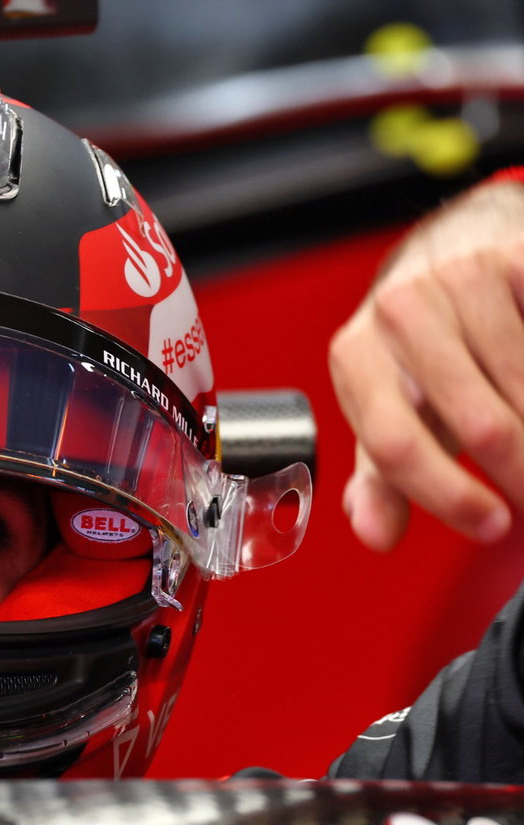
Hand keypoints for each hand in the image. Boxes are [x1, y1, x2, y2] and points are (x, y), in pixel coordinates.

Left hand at [329, 178, 523, 550]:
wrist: (459, 251)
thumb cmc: (422, 351)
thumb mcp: (390, 409)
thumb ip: (381, 477)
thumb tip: (375, 535)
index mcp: (355, 355)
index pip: (396, 444)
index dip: (448, 495)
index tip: (491, 525)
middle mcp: (399, 311)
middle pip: (477, 424)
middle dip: (521, 474)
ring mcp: (460, 279)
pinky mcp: (516, 258)